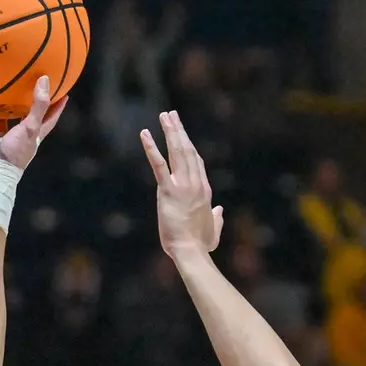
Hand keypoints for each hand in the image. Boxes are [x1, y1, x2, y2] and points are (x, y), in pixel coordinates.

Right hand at [0, 75, 67, 171]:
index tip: (63, 91)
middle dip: (26, 106)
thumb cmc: (16, 151)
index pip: (49, 118)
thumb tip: (45, 80)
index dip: (57, 106)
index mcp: (33, 135)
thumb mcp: (31, 126)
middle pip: (24, 119)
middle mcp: (17, 137)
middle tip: (27, 87)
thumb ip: (38, 105)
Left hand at [141, 110, 223, 259]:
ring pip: (177, 152)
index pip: (197, 163)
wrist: (191, 250)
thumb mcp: (213, 230)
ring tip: (164, 116)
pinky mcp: (167, 190)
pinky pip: (158, 164)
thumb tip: (220, 210)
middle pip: (188, 150)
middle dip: (180, 131)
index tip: (183, 135)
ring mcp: (183, 185)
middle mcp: (196, 183)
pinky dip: (151, 148)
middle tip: (172, 115)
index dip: (190, 147)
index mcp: (205, 190)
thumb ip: (217, 218)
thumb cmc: (200, 245)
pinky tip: (145, 134)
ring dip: (171, 131)